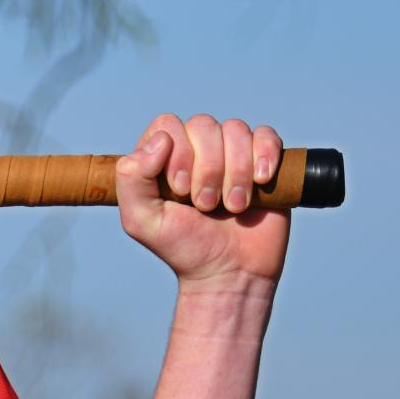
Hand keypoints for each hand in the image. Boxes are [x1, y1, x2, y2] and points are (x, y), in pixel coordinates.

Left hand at [115, 113, 290, 288]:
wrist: (230, 273)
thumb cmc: (183, 246)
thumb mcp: (141, 219)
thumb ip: (132, 177)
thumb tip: (161, 139)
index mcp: (163, 156)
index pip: (168, 125)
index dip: (177, 153)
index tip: (180, 192)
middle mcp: (197, 149)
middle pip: (204, 125)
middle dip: (207, 168)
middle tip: (205, 205)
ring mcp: (232, 153)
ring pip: (236, 130)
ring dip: (236, 170)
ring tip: (233, 205)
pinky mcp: (263, 162)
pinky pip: (267, 135)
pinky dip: (265, 154)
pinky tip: (261, 180)